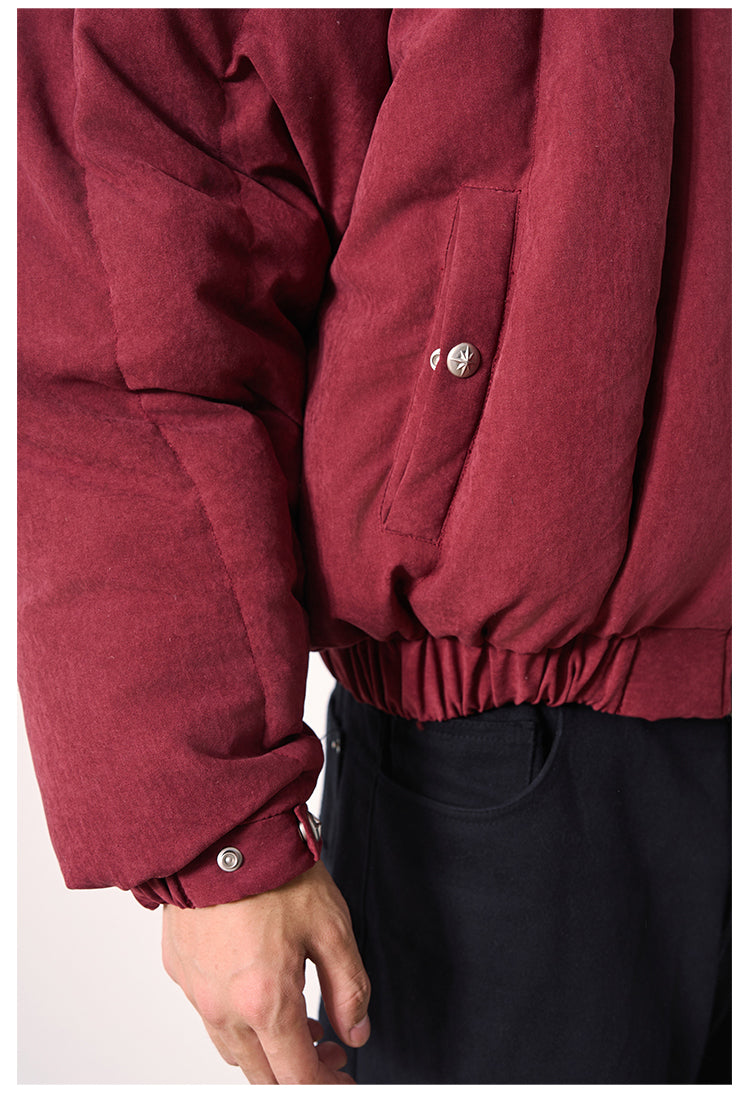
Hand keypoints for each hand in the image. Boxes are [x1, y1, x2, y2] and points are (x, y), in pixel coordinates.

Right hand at [161, 860, 370, 1083]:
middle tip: (329, 1048)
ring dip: (267, 1048)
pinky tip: (258, 986)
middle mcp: (223, 1007)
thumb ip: (348, 987)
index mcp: (264, 1002)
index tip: (342, 1079)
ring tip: (297, 1017)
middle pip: (262, 1075)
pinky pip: (208, 1014)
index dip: (326, 1086)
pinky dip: (237, 1018)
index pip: (296, 1078)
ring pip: (233, 1049)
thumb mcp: (331, 926)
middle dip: (299, 1072)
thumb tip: (355, 1031)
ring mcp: (196, 991)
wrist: (219, 832)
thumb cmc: (273, 870)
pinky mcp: (179, 969)